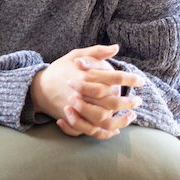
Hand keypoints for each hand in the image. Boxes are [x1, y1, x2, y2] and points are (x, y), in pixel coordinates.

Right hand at [31, 45, 145, 138]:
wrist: (38, 88)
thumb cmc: (59, 70)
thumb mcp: (75, 54)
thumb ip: (97, 51)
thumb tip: (117, 47)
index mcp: (85, 76)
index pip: (113, 78)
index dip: (130, 79)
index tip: (141, 81)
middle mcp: (82, 94)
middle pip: (112, 102)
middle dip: (129, 102)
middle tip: (138, 100)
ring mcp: (77, 109)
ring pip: (104, 120)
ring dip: (121, 120)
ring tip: (132, 115)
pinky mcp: (73, 120)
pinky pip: (92, 130)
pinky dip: (106, 132)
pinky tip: (117, 128)